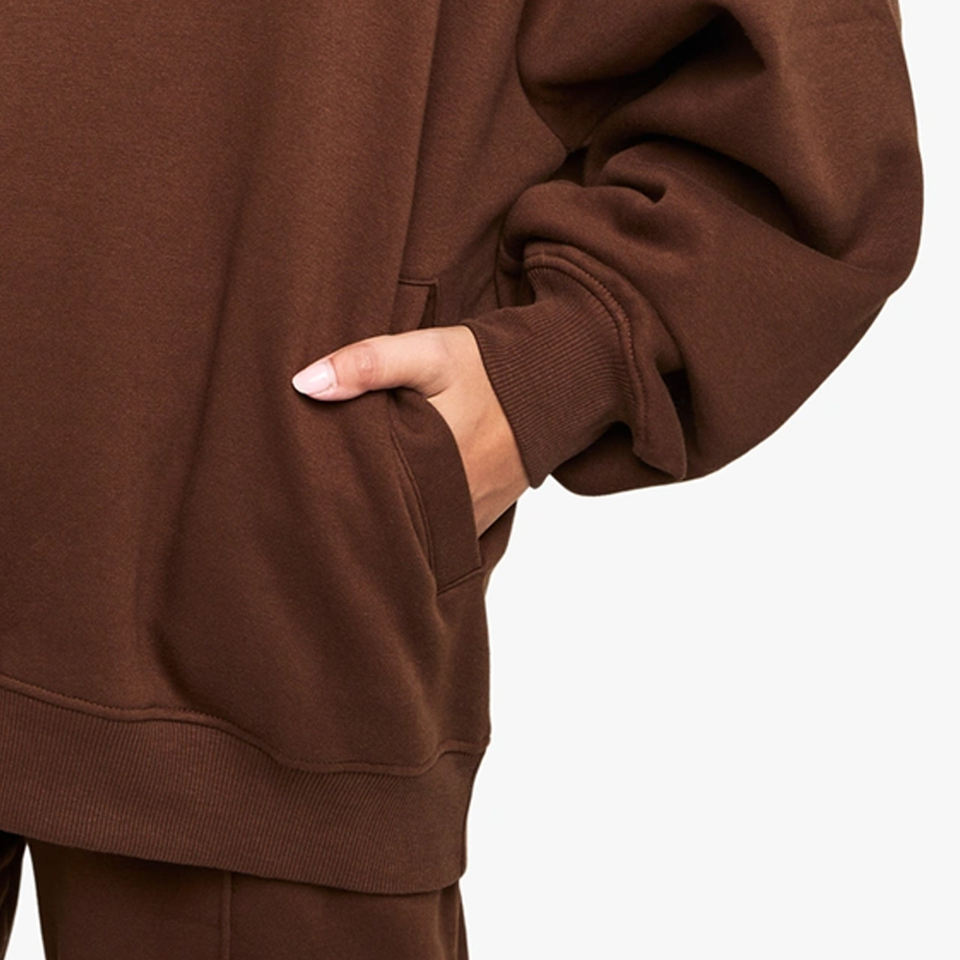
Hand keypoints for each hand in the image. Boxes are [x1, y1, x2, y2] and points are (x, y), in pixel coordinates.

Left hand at [290, 325, 529, 537]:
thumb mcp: (429, 352)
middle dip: (352, 513)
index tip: (300, 482)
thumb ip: (369, 364)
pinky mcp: (484, 518)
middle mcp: (450, 502)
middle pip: (385, 520)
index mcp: (428, 464)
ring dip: (387, 523)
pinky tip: (397, 512)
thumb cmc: (489, 366)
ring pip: (414, 532)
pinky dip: (418, 526)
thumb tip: (304, 384)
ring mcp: (469, 516)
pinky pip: (441, 534)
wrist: (559, 382)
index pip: (362, 493)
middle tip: (313, 501)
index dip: (328, 490)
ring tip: (349, 507)